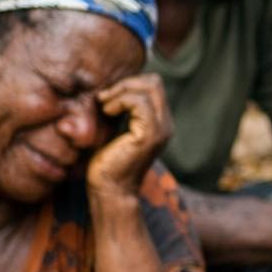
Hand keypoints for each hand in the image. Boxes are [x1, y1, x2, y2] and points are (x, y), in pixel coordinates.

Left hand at [87, 74, 171, 196]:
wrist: (109, 189)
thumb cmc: (107, 161)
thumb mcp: (116, 129)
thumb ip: (122, 110)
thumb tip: (111, 88)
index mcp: (159, 122)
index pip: (153, 85)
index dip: (129, 83)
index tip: (108, 97)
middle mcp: (165, 125)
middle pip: (155, 82)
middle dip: (126, 83)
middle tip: (106, 98)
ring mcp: (161, 130)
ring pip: (150, 88)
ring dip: (121, 91)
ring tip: (105, 106)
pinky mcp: (150, 136)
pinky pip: (140, 103)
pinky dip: (120, 101)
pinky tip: (108, 112)